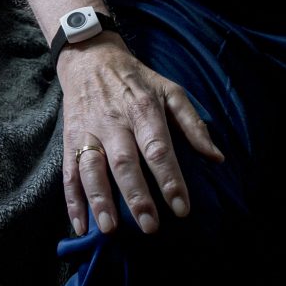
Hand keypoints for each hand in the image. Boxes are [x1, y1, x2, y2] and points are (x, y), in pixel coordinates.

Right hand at [57, 35, 223, 236]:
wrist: (89, 57)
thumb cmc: (136, 79)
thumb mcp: (170, 90)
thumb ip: (193, 123)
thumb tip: (217, 157)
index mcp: (143, 109)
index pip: (158, 148)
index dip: (170, 179)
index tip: (182, 208)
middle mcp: (114, 122)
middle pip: (125, 162)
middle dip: (136, 196)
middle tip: (150, 227)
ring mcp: (89, 131)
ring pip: (92, 168)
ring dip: (100, 199)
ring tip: (110, 229)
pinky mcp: (70, 139)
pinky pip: (69, 172)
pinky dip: (72, 200)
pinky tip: (80, 224)